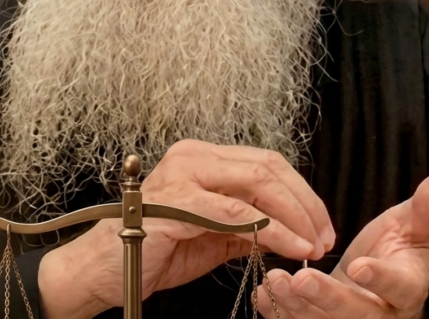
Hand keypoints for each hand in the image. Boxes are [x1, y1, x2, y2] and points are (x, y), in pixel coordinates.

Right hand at [38, 140, 334, 318]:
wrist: (103, 271)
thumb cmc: (152, 251)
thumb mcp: (211, 237)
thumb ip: (246, 226)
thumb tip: (288, 230)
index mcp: (201, 158)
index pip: (265, 163)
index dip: (301, 193)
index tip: (321, 226)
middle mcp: (193, 156)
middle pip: (268, 167)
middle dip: (306, 203)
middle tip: (324, 236)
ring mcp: (183, 175)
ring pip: (257, 183)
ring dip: (295, 216)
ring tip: (313, 245)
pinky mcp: (176, 202)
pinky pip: (236, 213)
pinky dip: (271, 230)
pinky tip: (290, 247)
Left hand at [257, 172, 428, 318]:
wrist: (374, 282)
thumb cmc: (393, 252)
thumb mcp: (411, 228)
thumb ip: (425, 208)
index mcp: (407, 288)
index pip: (399, 286)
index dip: (380, 278)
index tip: (359, 266)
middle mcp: (380, 314)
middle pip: (356, 314)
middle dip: (328, 298)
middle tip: (302, 279)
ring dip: (296, 306)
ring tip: (275, 281)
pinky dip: (278, 313)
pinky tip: (262, 294)